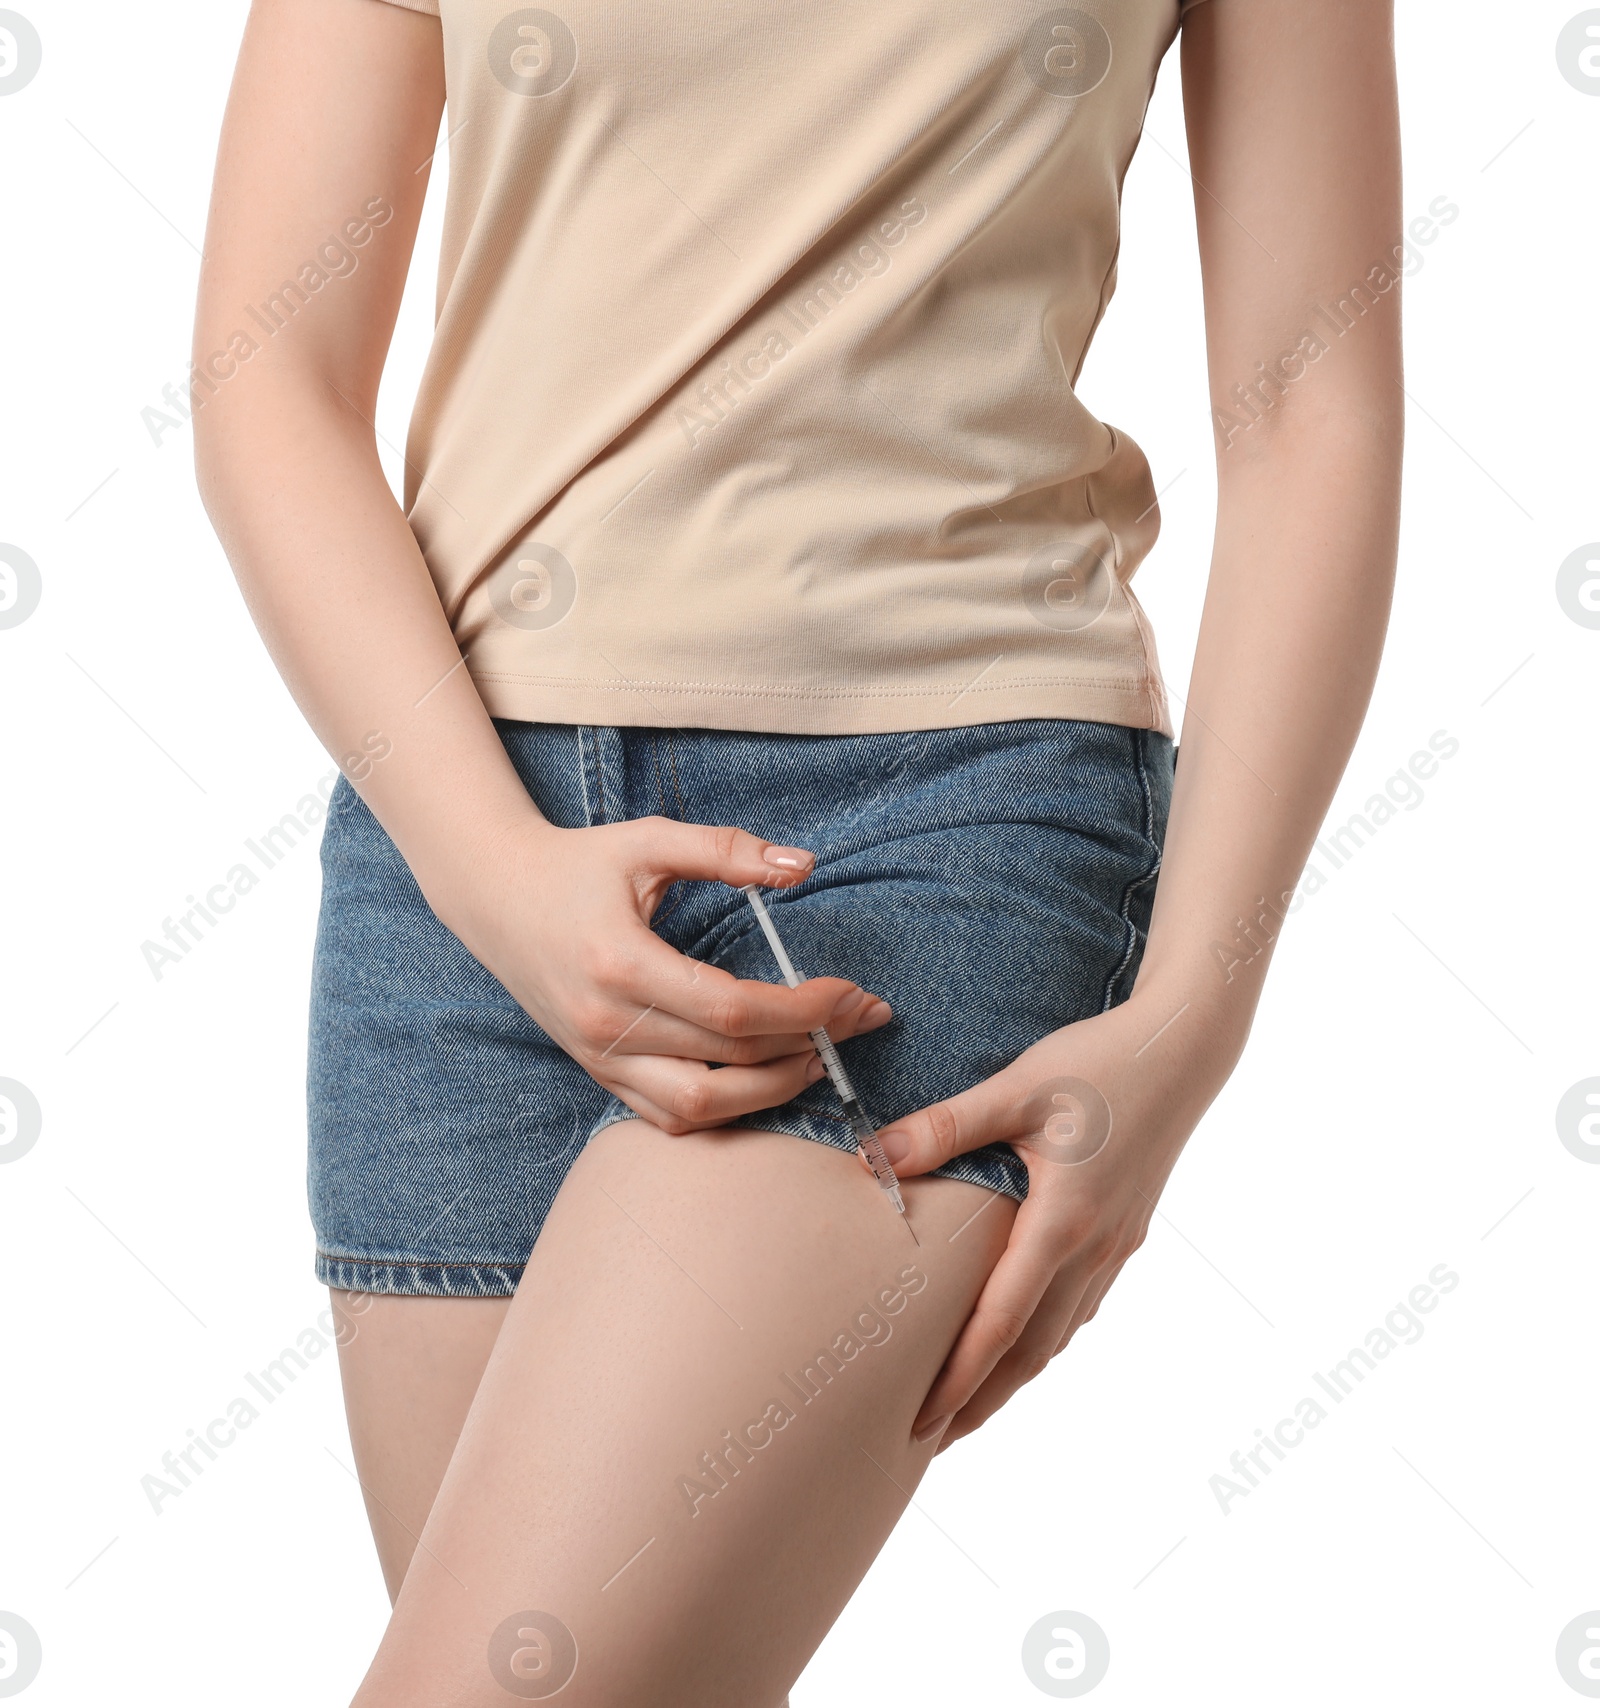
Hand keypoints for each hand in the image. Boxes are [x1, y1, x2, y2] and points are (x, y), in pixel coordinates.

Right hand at [430, 814, 892, 1133]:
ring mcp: (598, 1058)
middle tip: (858, 1021)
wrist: (493, 895)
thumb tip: (804, 865)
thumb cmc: (576, 863)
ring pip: (700, 1110)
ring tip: (818, 1058)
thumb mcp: (649, 841)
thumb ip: (726, 850)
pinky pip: (666, 1118)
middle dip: (809, 1046)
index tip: (852, 993)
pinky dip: (722, 1112)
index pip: (733, 1010)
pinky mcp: (596, 1073)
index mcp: (621, 964)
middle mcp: (607, 1024)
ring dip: (771, 1092)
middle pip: (728, 1063)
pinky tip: (762, 1080)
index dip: (804, 1010)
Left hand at [877, 994, 1239, 1449]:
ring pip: (1060, 1333)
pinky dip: (1046, 1337)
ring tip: (968, 1405)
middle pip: (1032, 1349)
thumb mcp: (1018, 1087)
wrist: (1183, 1050)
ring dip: (1014, 1375)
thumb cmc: (1099, 1063)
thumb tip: (876, 1157)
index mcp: (1064, 1221)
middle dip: (981, 1400)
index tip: (922, 1418)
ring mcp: (1115, 1245)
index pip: (1003, 1321)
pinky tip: (1025, 1339)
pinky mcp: (1125, 1231)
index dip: (960, 1375)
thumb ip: (947, 1126)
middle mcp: (1093, 1247)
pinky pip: (1081, 1304)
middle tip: (929, 1439)